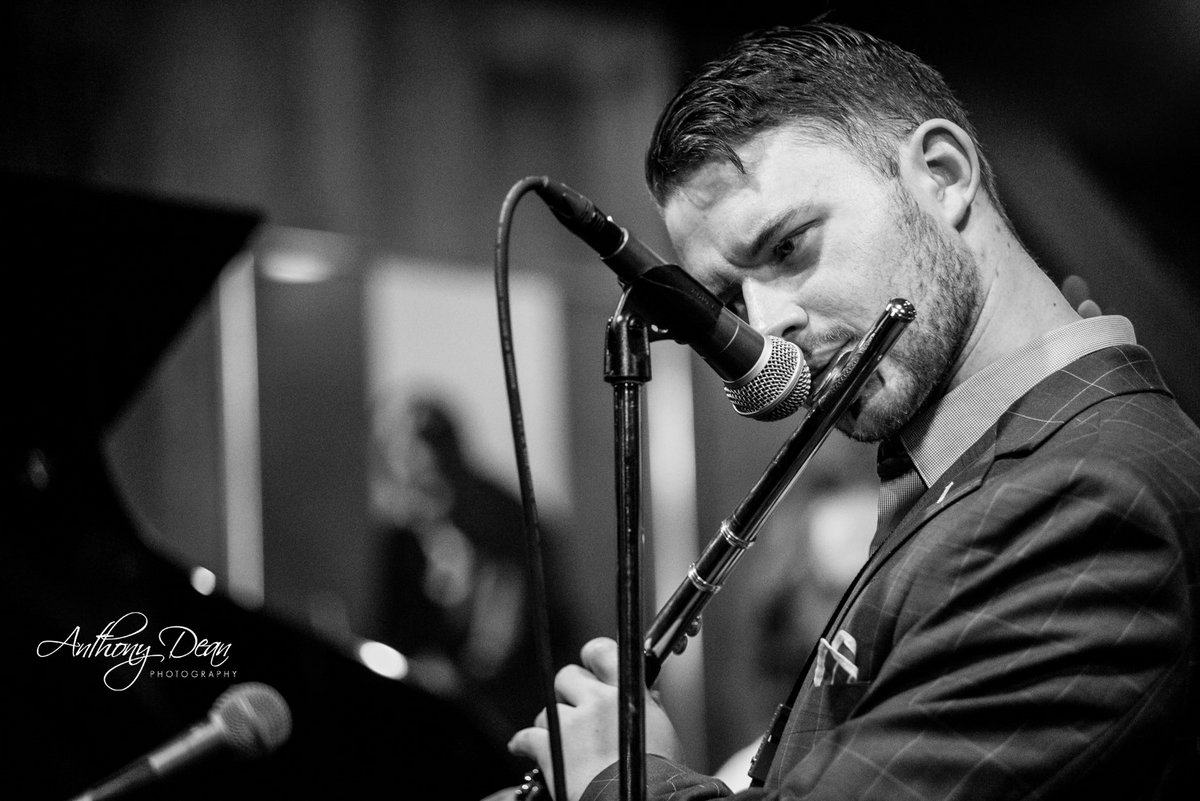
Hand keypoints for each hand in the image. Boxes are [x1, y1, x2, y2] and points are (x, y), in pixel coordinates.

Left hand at [507, 637, 682, 800]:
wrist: (641, 800)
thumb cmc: (655, 773)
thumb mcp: (660, 729)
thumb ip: (647, 705)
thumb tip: (646, 694)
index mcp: (625, 692)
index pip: (601, 651)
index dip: (592, 656)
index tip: (590, 665)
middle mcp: (597, 702)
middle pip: (567, 676)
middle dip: (569, 692)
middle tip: (577, 709)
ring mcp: (572, 724)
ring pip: (548, 710)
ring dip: (552, 723)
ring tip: (562, 740)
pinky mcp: (551, 748)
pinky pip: (526, 737)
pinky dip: (522, 743)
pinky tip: (522, 747)